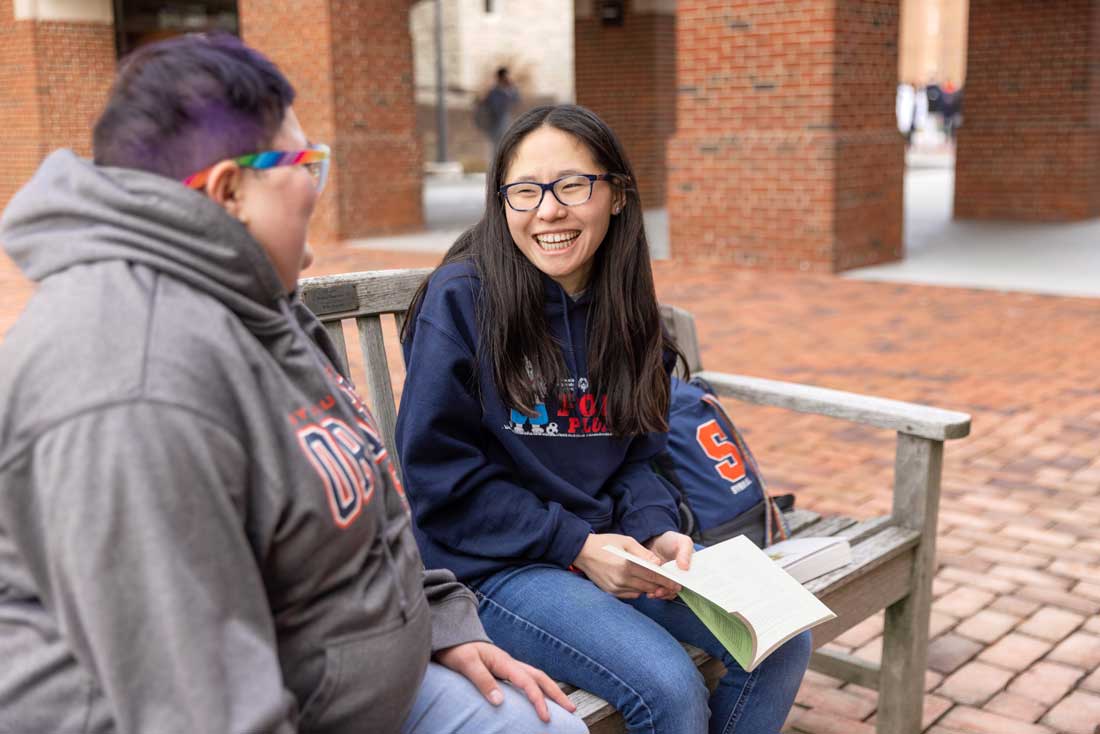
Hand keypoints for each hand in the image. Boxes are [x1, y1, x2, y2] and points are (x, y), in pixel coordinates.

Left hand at [433, 641, 575, 722]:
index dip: (538, 700)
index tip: (546, 717)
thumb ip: (482, 680)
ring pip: (536, 676)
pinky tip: (539, 696)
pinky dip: (538, 687)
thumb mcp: (466, 664)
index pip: (527, 682)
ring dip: (551, 689)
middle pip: (540, 677)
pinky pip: (526, 679)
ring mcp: (507, 665)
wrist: (449, 635)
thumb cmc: (456, 649)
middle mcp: (509, 662)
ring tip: (563, 704)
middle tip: (572, 709)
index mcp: (503, 661)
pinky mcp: (502, 669)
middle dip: (557, 693)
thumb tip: (500, 701)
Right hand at [572, 533, 682, 599]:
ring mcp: (615, 588)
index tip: (677, 584)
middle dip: (662, 587)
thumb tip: (659, 564)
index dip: (667, 581)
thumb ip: (644, 553)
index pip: (653, 576)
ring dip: (651, 589)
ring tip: (660, 585)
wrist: (583, 552)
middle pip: (649, 587)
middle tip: (674, 587)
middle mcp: (621, 579)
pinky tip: (641, 583)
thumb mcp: (627, 542)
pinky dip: (638, 590)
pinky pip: (631, 595)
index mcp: (627, 565)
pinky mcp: (611, 592)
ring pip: (641, 592)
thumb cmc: (606, 543)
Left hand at [644, 531, 693, 599]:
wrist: (654, 543)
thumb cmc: (671, 541)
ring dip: (663, 594)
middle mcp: (683, 578)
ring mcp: (672, 581)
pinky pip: (661, 593)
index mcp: (692, 569)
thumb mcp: (681, 542)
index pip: (694, 581)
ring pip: (670, 593)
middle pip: (680, 589)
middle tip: (662, 590)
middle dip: (671, 591)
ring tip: (656, 593)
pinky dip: (655, 594)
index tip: (680, 586)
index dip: (689, 586)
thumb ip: (685, 552)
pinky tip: (650, 593)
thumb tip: (685, 567)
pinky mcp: (661, 584)